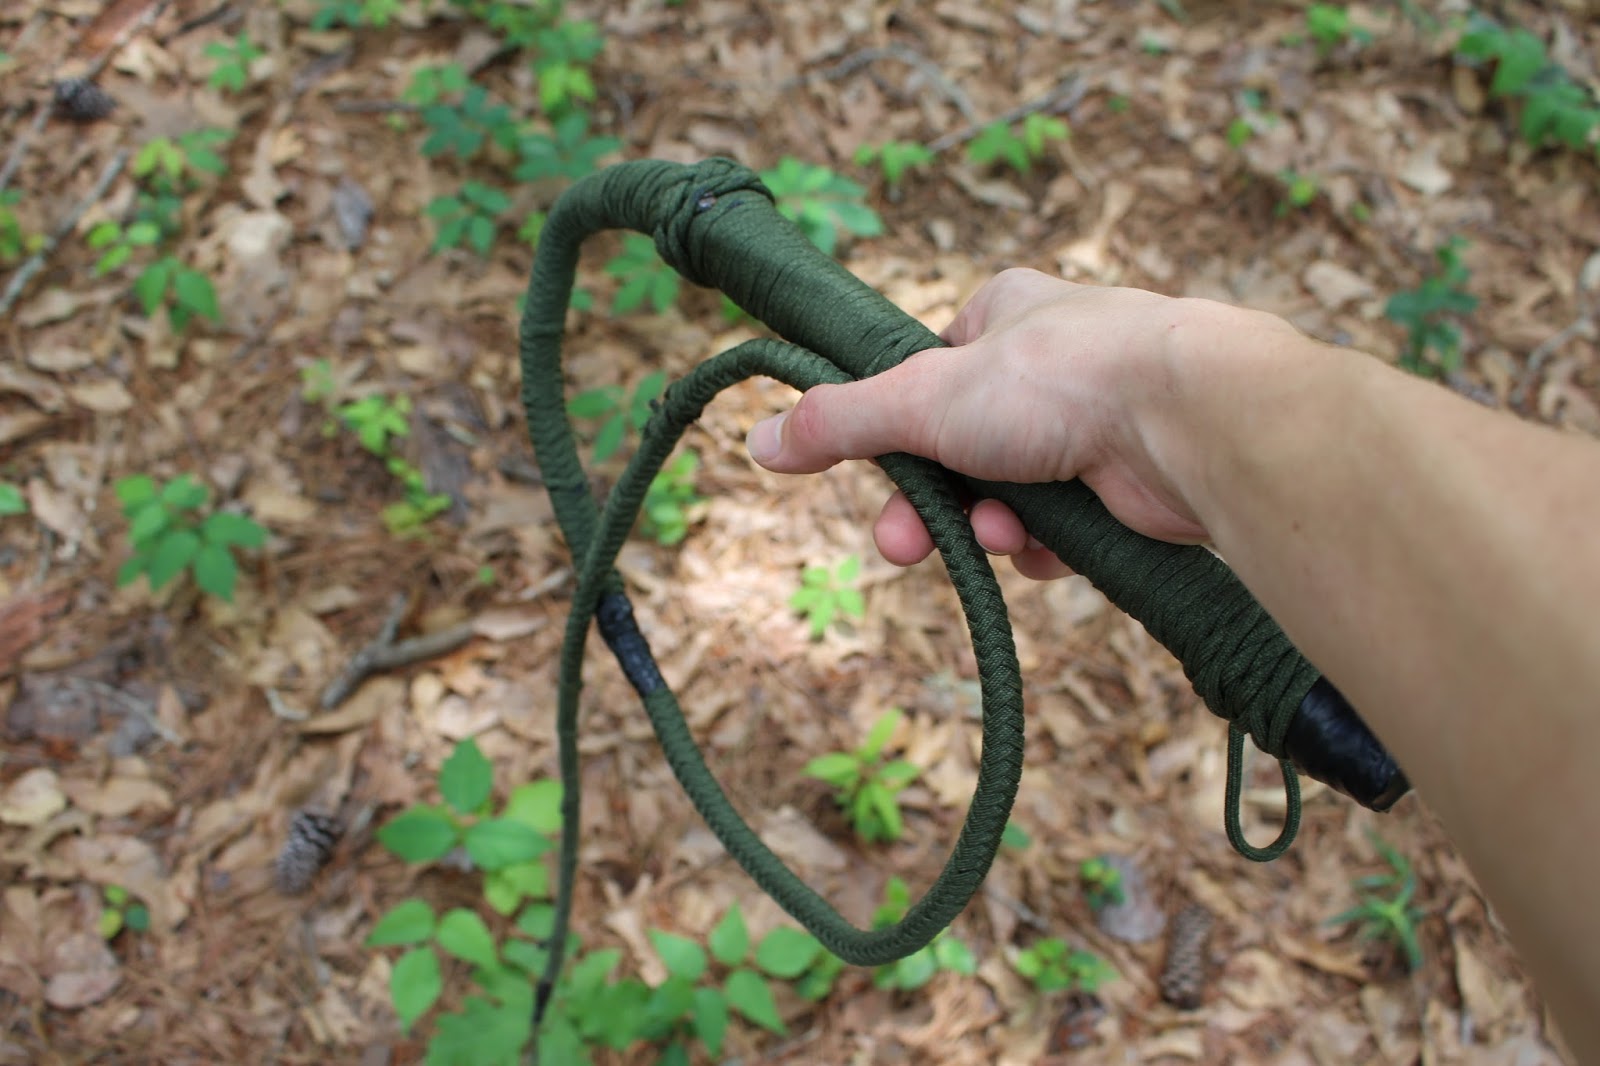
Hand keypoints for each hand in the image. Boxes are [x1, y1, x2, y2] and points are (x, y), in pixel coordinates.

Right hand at [745, 268, 1210, 578]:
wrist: (1187, 420)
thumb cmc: (1060, 380)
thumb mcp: (924, 398)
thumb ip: (840, 422)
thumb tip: (759, 442)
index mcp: (1003, 315)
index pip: (924, 378)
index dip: (893, 434)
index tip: (872, 476)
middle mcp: (1047, 363)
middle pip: (959, 448)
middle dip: (931, 503)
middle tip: (905, 546)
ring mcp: (1089, 423)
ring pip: (1008, 494)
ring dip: (990, 527)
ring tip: (1005, 537)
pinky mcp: (1124, 482)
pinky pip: (1061, 527)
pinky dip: (1045, 544)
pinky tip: (1050, 547)